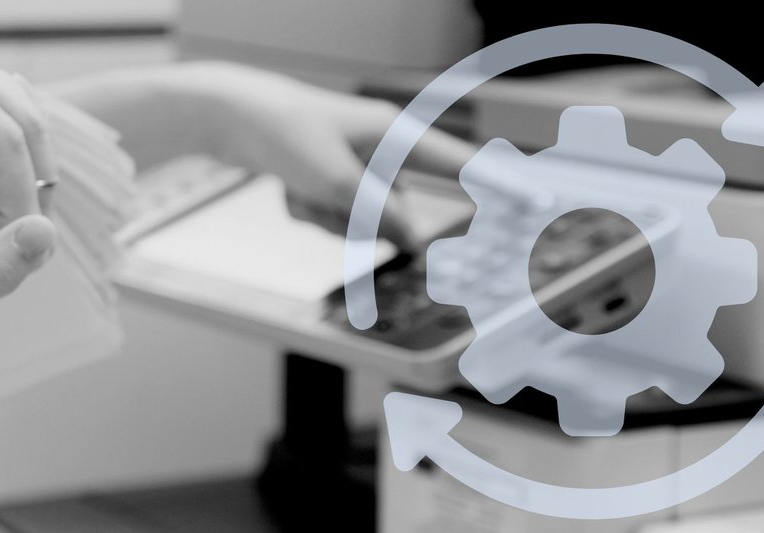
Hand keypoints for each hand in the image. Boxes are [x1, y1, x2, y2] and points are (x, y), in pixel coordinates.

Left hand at [52, 62, 473, 249]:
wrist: (226, 115)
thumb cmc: (280, 130)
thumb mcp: (333, 180)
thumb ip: (376, 213)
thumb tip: (409, 238)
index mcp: (393, 135)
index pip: (459, 166)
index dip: (499, 187)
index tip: (537, 206)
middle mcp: (380, 150)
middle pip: (394, 213)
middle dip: (356, 219)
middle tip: (322, 194)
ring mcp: (353, 166)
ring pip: (357, 221)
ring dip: (326, 217)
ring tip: (298, 188)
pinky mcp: (328, 179)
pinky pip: (330, 216)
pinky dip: (307, 210)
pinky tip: (286, 188)